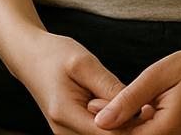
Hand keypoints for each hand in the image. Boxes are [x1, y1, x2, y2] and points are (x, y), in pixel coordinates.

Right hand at [8, 32, 137, 134]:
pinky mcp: (71, 130)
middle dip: (129, 127)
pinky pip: (97, 133)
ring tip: (141, 106)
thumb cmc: (55, 55)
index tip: (150, 109)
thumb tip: (136, 107)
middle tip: (150, 107)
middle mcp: (64, 132)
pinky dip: (114, 124)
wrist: (29, 57)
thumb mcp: (85, 63)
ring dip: (123, 126)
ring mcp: (66, 134)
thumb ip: (109, 87)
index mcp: (66, 115)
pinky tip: (127, 108)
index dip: (132, 126)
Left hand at [89, 44, 180, 134]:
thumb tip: (100, 120)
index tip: (91, 101)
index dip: (104, 122)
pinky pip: (143, 134)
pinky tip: (121, 107)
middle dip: (109, 123)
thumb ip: (129, 99)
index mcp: (166, 129)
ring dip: (118, 123)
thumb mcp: (158, 75)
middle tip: (94, 100)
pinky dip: (129, 122)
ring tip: (103, 101)